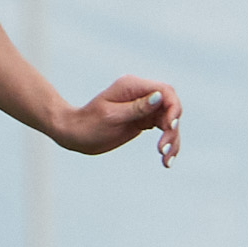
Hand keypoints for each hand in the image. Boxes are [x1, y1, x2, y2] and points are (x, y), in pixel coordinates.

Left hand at [53, 76, 181, 165]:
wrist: (74, 134)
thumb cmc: (88, 124)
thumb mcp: (111, 116)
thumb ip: (137, 108)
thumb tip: (159, 98)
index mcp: (132, 86)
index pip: (164, 91)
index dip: (173, 107)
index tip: (170, 127)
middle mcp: (141, 94)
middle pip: (170, 106)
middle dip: (172, 128)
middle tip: (163, 149)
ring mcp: (143, 107)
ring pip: (169, 120)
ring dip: (172, 139)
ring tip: (166, 160)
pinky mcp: (143, 120)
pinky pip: (162, 129)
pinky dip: (167, 143)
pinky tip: (166, 160)